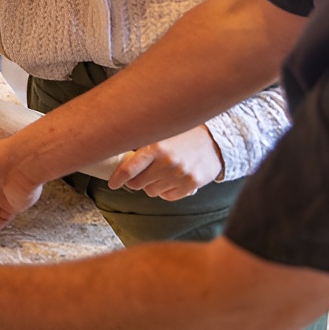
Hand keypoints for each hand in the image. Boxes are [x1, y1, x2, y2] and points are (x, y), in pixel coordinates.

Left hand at [106, 124, 222, 199]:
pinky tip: (172, 179)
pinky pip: (167, 197)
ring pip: (151, 191)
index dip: (118, 179)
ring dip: (152, 185)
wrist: (215, 140)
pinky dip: (166, 191)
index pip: (130, 168)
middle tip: (142, 173)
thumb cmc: (184, 135)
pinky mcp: (191, 185)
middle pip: (138, 184)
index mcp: (156, 147)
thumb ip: (143, 143)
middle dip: (136, 180)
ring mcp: (180, 175)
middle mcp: (167, 162)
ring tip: (161, 173)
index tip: (113, 184)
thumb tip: (118, 149)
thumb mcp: (162, 132)